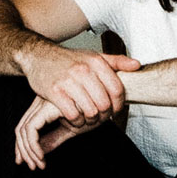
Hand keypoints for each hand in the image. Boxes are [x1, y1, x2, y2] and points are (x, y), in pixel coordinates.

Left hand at [14, 96, 99, 169]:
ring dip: (29, 151)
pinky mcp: (47, 107)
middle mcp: (41, 103)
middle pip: (20, 128)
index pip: (25, 127)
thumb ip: (53, 138)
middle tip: (31, 167)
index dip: (22, 146)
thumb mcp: (70, 129)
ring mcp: (43, 103)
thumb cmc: (92, 112)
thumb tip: (40, 151)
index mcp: (45, 107)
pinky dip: (33, 145)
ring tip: (39, 164)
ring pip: (24, 130)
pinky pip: (31, 129)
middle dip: (22, 150)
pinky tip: (41, 157)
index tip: (26, 162)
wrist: (106, 101)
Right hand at [22, 44, 140, 123]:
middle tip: (100, 118)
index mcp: (96, 62)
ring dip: (90, 120)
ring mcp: (68, 81)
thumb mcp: (93, 56)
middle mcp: (83, 70)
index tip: (115, 110)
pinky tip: (75, 118)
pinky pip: (73, 115)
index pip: (117, 89)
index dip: (119, 104)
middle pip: (104, 103)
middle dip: (105, 115)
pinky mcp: (55, 92)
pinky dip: (76, 121)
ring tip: (88, 118)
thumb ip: (117, 61)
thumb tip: (138, 65)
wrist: (38, 56)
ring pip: (90, 111)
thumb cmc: (69, 60)